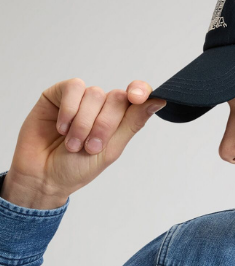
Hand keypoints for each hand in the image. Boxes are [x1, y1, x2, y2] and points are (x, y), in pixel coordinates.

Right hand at [3, 78, 165, 203]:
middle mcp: (101, 107)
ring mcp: (80, 99)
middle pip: (117, 97)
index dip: (141, 91)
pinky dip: (69, 110)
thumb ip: (133, 123)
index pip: (137, 96)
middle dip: (104, 125)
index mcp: (118, 120)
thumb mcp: (111, 149)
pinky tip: (61, 128)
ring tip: (72, 144)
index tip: (138, 97)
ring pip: (94, 93)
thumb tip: (159, 100)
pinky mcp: (59, 94)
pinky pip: (73, 88)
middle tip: (89, 147)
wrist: (43, 177)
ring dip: (83, 123)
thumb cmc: (77, 168)